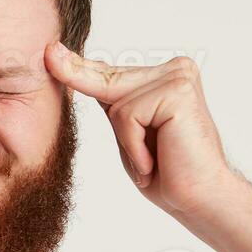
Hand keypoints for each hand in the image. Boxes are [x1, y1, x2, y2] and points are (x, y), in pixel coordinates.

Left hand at [45, 42, 230, 215]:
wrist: (201, 200)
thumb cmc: (166, 173)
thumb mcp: (129, 132)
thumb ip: (112, 104)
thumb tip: (74, 71)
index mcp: (164, 76)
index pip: (111, 73)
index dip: (77, 68)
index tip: (50, 51)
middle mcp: (175, 69)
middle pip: (108, 80)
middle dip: (82, 84)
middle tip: (56, 63)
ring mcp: (179, 77)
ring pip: (117, 103)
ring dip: (127, 142)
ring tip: (151, 163)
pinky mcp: (177, 91)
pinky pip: (128, 116)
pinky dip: (134, 146)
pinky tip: (155, 162)